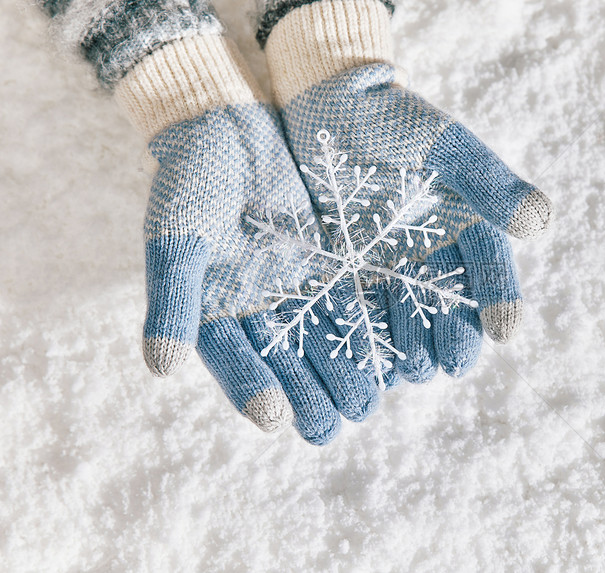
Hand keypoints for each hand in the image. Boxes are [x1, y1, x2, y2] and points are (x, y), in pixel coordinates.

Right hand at [124, 36, 379, 441]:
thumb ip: (173, 297)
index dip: (251, 388)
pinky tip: (391, 349)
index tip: (274, 417)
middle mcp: (260, 310)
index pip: (234, 361)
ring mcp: (298, 288)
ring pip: (324, 338)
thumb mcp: (178, 234)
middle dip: (312, 391)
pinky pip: (352, 300)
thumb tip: (160, 367)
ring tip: (369, 400)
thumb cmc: (192, 178)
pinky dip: (369, 324)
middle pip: (286, 362)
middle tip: (338, 419)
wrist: (231, 125)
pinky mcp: (332, 264)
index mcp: (215, 313)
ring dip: (346, 368)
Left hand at [264, 1, 551, 382]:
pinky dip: (366, 335)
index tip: (504, 331)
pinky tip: (364, 358)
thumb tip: (541, 221)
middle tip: (445, 362)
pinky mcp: (348, 274)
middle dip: (451, 336)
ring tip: (409, 370)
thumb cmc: (393, 119)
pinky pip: (362, 312)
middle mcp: (433, 254)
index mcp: (466, 225)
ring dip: (412, 346)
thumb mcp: (444, 144)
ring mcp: (391, 268)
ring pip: (409, 318)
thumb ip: (489, 182)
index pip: (490, 268)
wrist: (327, 108)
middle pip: (450, 306)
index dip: (499, 300)